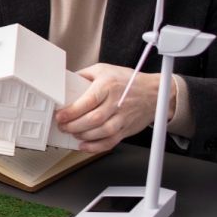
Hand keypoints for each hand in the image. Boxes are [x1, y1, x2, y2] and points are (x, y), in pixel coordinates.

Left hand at [56, 64, 174, 152]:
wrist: (155, 93)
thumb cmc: (129, 81)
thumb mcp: (104, 70)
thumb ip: (84, 74)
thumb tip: (65, 81)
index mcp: (108, 86)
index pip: (89, 100)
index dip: (73, 111)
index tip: (61, 116)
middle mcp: (117, 102)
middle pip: (94, 118)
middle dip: (74, 126)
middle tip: (63, 126)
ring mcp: (123, 117)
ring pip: (103, 131)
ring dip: (84, 136)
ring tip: (73, 133)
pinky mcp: (127, 129)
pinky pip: (112, 141)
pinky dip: (97, 146)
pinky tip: (85, 145)